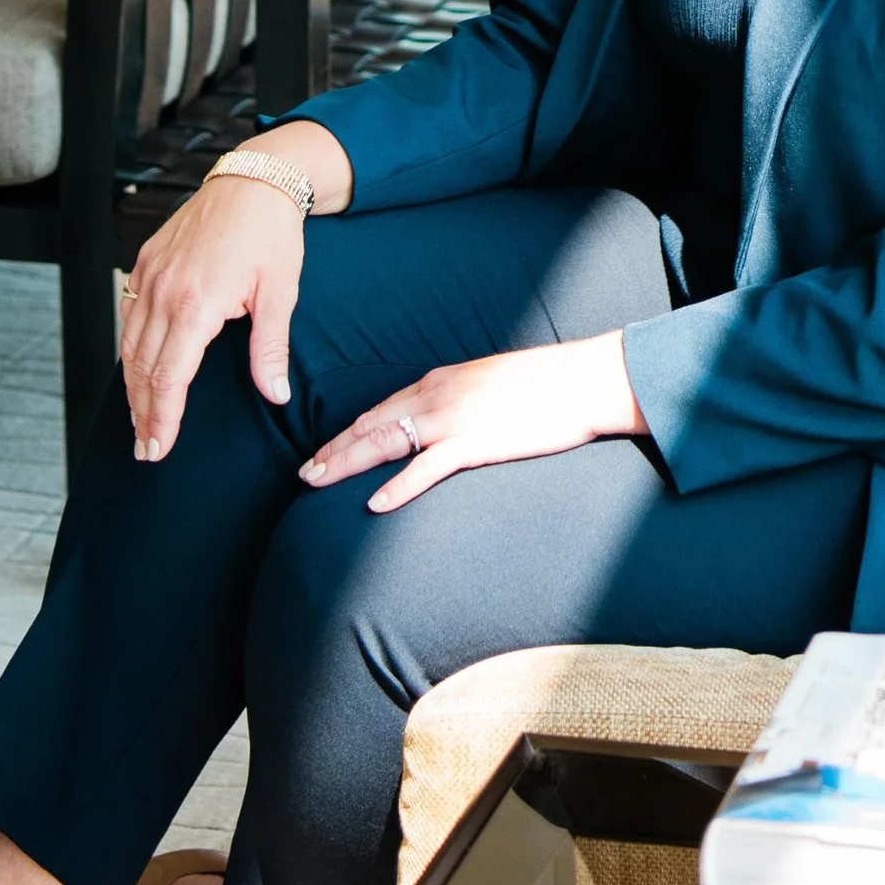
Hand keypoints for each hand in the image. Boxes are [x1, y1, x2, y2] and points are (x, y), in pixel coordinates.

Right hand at [119, 129, 347, 459]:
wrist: (254, 180)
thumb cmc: (271, 233)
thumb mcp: (280, 293)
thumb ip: (270, 349)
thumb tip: (276, 394)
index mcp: (197, 304)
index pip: (169, 377)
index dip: (162, 417)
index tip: (159, 447)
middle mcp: (164, 292)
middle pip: (142, 368)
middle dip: (142, 413)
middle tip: (147, 448)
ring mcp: (150, 275)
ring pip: (130, 345)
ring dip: (133, 387)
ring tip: (140, 420)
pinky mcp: (146, 262)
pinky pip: (129, 315)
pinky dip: (129, 349)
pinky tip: (136, 369)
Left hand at [300, 331, 644, 512]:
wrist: (581, 380)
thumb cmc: (544, 384)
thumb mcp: (489, 383)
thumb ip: (460, 400)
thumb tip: (446, 421)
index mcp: (440, 380)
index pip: (381, 409)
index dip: (348, 432)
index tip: (324, 450)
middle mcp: (437, 395)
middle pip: (371, 424)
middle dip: (334, 449)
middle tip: (304, 473)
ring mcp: (453, 418)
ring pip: (385, 442)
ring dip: (347, 463)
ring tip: (317, 483)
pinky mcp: (474, 442)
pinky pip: (425, 468)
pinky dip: (397, 487)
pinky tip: (374, 503)